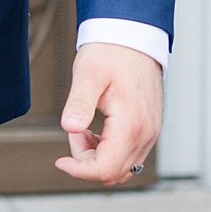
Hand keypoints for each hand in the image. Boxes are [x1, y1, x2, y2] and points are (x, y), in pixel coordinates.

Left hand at [55, 42, 162, 185]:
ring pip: (122, 166)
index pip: (106, 168)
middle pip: (115, 173)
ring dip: (97, 156)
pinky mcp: (147, 129)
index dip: (80, 171)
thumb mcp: (88, 75)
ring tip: (82, 127)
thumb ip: (79, 103)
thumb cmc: (111, 53)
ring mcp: (150, 133)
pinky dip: (107, 150)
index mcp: (131, 125)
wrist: (132, 39)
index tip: (60, 161)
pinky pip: (128, 154)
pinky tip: (94, 129)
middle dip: (86, 161)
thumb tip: (69, 127)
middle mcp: (146, 134)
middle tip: (74, 131)